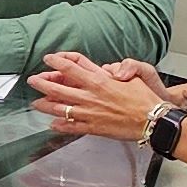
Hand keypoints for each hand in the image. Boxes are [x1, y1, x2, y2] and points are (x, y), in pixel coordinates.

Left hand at [28, 52, 158, 140]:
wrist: (153, 120)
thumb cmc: (143, 98)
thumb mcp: (129, 76)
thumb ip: (112, 70)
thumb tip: (104, 69)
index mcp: (98, 80)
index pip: (70, 67)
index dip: (56, 62)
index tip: (49, 59)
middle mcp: (90, 96)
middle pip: (57, 88)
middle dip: (41, 83)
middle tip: (33, 80)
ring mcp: (89, 113)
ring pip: (59, 109)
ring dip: (45, 105)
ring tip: (36, 103)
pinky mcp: (93, 127)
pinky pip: (71, 127)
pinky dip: (59, 126)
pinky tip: (52, 125)